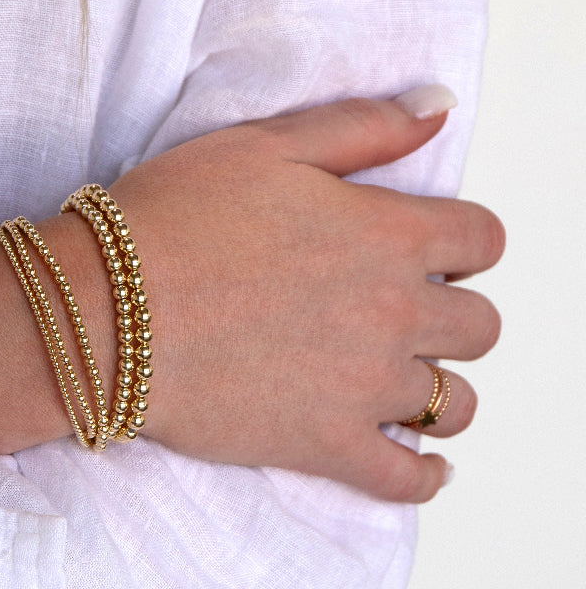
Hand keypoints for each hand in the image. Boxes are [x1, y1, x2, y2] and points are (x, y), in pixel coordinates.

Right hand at [111, 93, 503, 501]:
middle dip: (451, 318)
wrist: (104, 311)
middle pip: (479, 327)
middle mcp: (394, 313)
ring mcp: (364, 388)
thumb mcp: (264, 146)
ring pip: (456, 403)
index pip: (484, 240)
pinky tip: (421, 468)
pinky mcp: (323, 446)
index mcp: (388, 234)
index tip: (431, 254)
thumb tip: (438, 108)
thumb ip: (362, 127)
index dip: (462, 244)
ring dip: (440, 392)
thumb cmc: (170, 222)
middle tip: (403, 317)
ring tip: (403, 387)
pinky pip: (405, 480)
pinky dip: (422, 478)